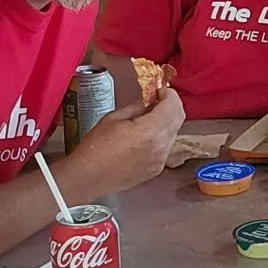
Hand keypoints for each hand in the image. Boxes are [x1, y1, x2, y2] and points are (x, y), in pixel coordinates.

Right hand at [66, 87, 184, 194]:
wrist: (88, 177)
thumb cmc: (96, 147)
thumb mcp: (114, 118)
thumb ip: (136, 107)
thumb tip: (148, 102)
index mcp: (151, 130)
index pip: (174, 106)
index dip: (169, 94)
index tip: (160, 91)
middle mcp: (161, 146)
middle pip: (179, 118)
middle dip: (171, 106)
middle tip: (157, 100)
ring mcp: (160, 160)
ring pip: (173, 134)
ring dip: (166, 122)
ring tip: (149, 119)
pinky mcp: (156, 169)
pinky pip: (165, 148)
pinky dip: (160, 138)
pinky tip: (144, 138)